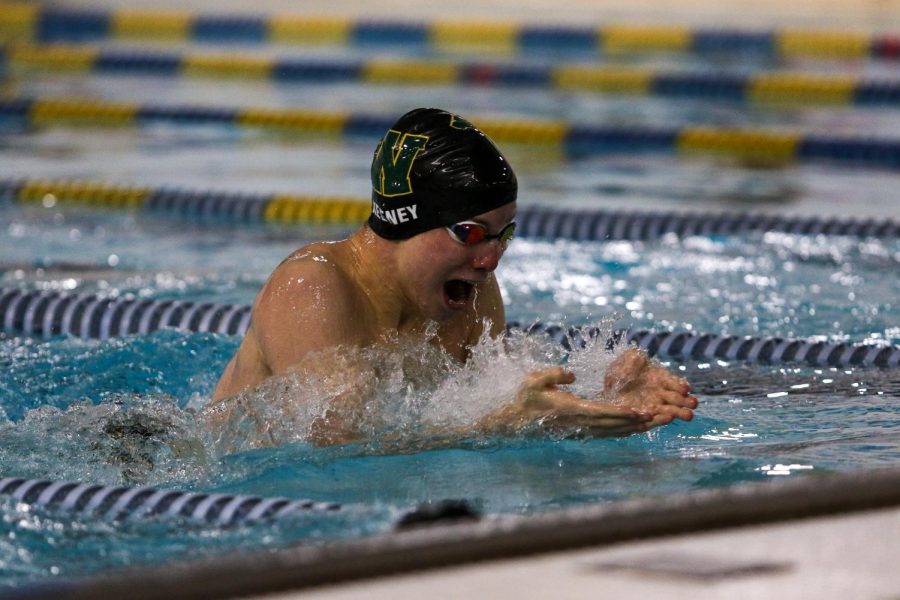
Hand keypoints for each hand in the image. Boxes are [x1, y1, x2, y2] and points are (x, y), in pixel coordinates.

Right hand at [479, 366, 651, 437]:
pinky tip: (634, 429)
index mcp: (569, 409)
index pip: (600, 412)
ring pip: (611, 432)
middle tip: (657, 417)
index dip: (620, 412)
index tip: (638, 411)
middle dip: (635, 422)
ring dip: (632, 429)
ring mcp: (578, 430)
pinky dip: (621, 432)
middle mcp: (577, 423)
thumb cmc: (525, 397)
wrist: (514, 421)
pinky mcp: (579, 432)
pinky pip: (604, 434)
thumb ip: (554, 373)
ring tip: (653, 424)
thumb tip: (573, 374)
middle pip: (611, 425)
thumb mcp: (534, 379)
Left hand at [603, 348, 697, 428]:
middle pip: (677, 399)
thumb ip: (633, 358)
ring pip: (671, 410)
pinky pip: (655, 419)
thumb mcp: (625, 360)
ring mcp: (654, 406)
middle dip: (686, 401)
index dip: (680, 385)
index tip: (685, 388)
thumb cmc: (620, 370)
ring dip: (679, 413)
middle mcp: (660, 393)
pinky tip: (668, 419)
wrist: (607, 388)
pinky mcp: (645, 416)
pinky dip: (661, 419)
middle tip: (694, 404)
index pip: (674, 382)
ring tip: (688, 416)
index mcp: (660, 378)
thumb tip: (639, 358)